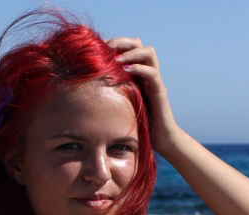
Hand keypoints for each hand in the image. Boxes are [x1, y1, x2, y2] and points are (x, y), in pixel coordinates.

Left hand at [105, 37, 180, 155]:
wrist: (161, 139)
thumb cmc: (139, 125)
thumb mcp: (121, 105)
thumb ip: (112, 94)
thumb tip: (87, 92)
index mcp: (138, 74)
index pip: (129, 48)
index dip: (116, 43)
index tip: (99, 46)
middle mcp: (148, 73)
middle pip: (139, 44)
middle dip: (122, 42)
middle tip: (107, 46)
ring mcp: (155, 81)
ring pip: (149, 53)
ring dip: (131, 52)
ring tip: (116, 59)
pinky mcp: (160, 92)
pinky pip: (153, 74)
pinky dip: (140, 69)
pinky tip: (126, 71)